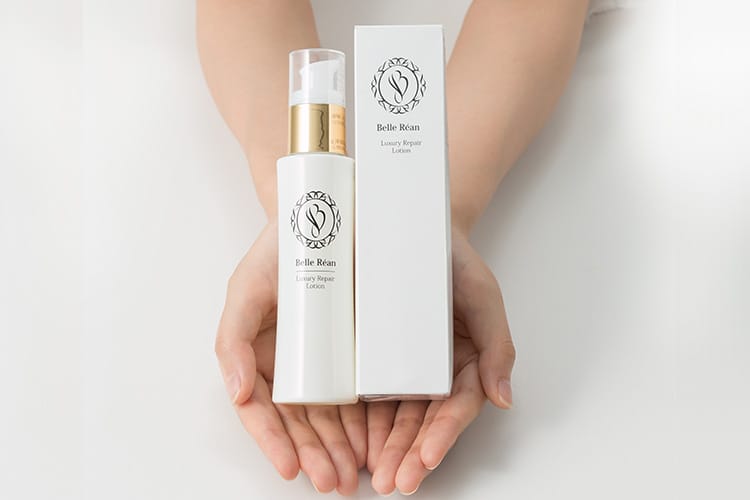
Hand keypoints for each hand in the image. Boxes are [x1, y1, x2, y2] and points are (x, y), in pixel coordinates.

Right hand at [215, 220, 366, 494]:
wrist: (323, 218)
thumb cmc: (276, 252)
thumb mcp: (246, 288)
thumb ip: (233, 338)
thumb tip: (239, 391)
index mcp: (260, 359)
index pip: (262, 412)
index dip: (273, 443)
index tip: (291, 468)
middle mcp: (292, 367)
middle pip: (300, 423)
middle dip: (316, 456)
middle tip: (333, 482)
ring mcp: (326, 362)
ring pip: (332, 417)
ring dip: (343, 450)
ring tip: (358, 474)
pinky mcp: (357, 353)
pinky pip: (362, 394)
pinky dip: (368, 424)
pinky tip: (380, 443)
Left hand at [367, 227, 515, 494]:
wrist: (410, 226)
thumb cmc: (454, 262)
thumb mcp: (482, 296)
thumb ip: (497, 345)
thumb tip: (503, 399)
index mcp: (462, 362)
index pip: (455, 408)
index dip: (442, 436)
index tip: (426, 460)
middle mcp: (431, 371)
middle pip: (422, 421)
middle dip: (409, 454)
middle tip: (394, 481)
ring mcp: (400, 365)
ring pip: (392, 416)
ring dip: (384, 449)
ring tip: (372, 474)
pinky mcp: (371, 356)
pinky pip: (364, 392)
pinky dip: (358, 421)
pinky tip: (347, 442)